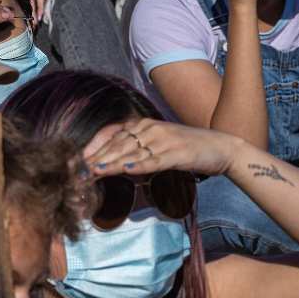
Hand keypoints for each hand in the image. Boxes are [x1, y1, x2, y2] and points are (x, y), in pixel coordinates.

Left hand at [84, 118, 241, 176]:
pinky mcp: (177, 153)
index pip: (112, 133)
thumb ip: (138, 149)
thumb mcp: (160, 143)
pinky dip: (139, 165)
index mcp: (144, 124)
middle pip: (117, 144)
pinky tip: (126, 170)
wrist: (222, 147)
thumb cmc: (189, 148)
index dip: (93, 146)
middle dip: (96, 159)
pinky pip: (154, 161)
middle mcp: (151, 129)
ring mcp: (164, 140)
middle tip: (78, 173)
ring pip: (131, 152)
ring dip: (111, 163)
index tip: (77, 160)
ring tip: (93, 172)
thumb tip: (115, 163)